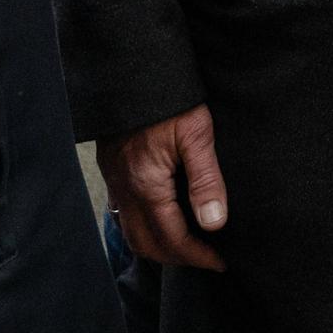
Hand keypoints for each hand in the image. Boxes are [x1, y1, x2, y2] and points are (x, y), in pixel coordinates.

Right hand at [113, 107, 228, 270]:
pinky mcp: (112, 170)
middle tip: (207, 258)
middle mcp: (126, 190)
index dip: (198, 256)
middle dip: (178, 258)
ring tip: (187, 244)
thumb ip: (206, 180)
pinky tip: (162, 219)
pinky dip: (143, 227)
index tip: (220, 262)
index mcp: (147, 185)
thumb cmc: (168, 99)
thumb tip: (215, 223)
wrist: (132, 70)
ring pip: (132, 233)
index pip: (172, 239)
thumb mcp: (197, 134)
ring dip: (159, 246)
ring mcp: (115, 181)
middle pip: (148, 245)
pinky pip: (123, 214)